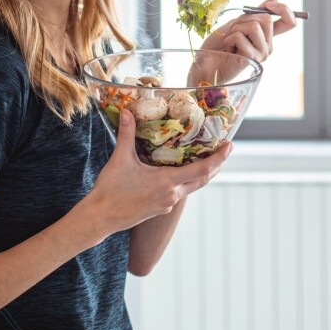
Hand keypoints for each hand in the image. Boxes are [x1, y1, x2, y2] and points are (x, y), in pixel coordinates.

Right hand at [84, 109, 231, 233]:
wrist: (101, 218)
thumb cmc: (110, 189)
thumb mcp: (120, 158)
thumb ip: (127, 134)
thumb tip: (127, 111)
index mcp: (168, 181)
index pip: (203, 169)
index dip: (219, 158)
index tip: (230, 146)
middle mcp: (173, 194)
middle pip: (203, 179)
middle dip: (216, 165)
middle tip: (223, 150)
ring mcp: (168, 204)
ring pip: (192, 187)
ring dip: (201, 173)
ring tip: (205, 158)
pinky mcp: (161, 209)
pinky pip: (179, 193)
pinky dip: (185, 181)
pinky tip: (178, 172)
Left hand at [201, 0, 297, 63]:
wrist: (207, 62)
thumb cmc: (220, 44)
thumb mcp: (238, 22)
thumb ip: (256, 13)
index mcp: (267, 36)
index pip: (289, 22)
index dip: (284, 10)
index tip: (268, 5)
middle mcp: (268, 45)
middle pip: (267, 19)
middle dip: (245, 18)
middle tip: (234, 29)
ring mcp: (262, 53)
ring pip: (255, 26)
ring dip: (236, 28)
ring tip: (230, 39)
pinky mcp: (252, 58)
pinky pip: (241, 37)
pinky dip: (229, 38)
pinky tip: (227, 48)